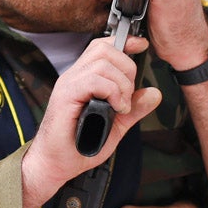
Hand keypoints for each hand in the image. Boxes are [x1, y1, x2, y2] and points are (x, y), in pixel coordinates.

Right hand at [21, 36, 160, 206]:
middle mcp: (74, 76)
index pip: (102, 47)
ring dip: (121, 84)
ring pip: (102, 63)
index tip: (141, 45)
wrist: (54, 164)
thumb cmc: (78, 147)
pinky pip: (94, 80)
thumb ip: (133, 109)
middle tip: (128, 96)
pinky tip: (115, 107)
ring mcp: (68, 84)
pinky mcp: (65, 95)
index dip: (124, 43)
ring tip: (121, 106)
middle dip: (127, 68)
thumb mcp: (115, 126)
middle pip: (105, 50)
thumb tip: (154, 93)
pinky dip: (112, 92)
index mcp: (84, 79)